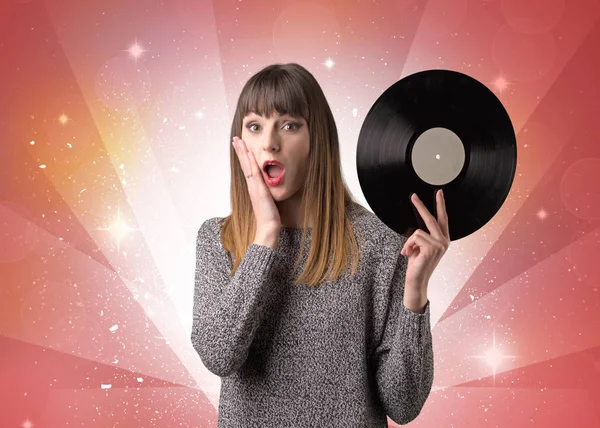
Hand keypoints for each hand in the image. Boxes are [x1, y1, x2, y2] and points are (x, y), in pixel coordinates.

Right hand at [232, 136, 280, 232]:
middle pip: (244, 164)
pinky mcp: (259, 190)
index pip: (247, 168)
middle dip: (240, 151)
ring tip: (238, 141)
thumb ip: (266, 192)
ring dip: (243, 153)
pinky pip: (254, 174)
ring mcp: (254, 187)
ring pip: (247, 166)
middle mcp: (252, 186)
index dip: (243, 156)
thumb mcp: (268, 200)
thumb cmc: (269, 217)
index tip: (239, 145)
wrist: (268, 228)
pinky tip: (249, 154)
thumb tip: (269, 186)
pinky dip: (251, 163)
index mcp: (253, 187)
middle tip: (235, 138)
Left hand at [400, 189, 449, 310]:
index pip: (442, 219)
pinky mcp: (432, 248)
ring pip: (418, 231)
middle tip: (413, 196)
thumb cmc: (417, 264)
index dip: (440, 205)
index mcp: (443, 240)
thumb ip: (422, 236)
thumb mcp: (420, 247)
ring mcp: (440, 244)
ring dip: (409, 242)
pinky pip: (415, 237)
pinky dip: (408, 245)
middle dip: (421, 206)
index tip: (439, 192)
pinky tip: (409, 254)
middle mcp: (444, 241)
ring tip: (409, 252)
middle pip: (432, 218)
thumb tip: (417, 227)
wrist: (416, 280)